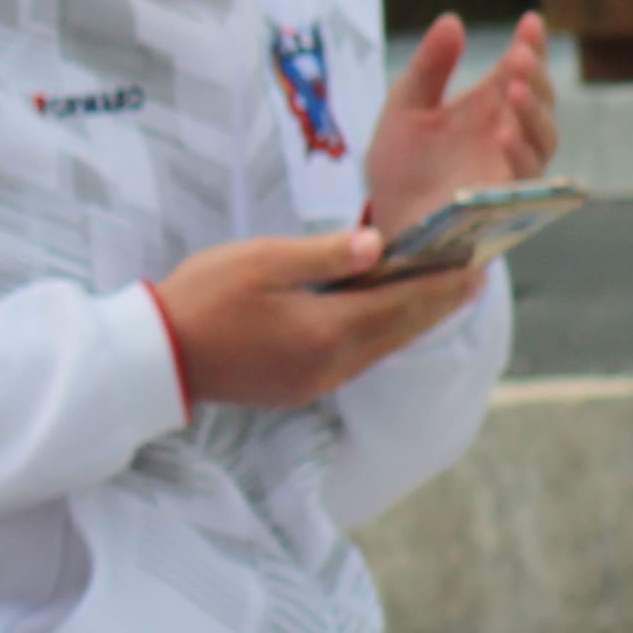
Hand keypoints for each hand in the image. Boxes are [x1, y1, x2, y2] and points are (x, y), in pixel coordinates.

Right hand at [151, 223, 484, 408]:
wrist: (154, 357)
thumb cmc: (201, 298)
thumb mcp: (262, 261)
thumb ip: (325, 255)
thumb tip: (379, 245)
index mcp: (327, 331)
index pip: (402, 303)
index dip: (442, 284)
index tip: (478, 267)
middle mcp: (332, 364)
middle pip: (400, 331)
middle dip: (437, 303)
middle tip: (473, 279)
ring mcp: (315, 381)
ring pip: (380, 347)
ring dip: (410, 320)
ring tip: (438, 296)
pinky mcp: (297, 387)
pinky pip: (356, 358)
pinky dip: (380, 334)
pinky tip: (383, 319)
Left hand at [362, 11, 558, 244]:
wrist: (386, 223)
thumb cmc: (399, 168)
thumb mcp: (404, 108)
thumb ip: (428, 68)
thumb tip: (452, 19)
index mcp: (487, 106)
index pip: (519, 69)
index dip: (531, 45)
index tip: (530, 21)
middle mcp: (507, 132)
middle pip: (539, 98)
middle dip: (535, 75)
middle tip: (519, 56)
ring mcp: (510, 167)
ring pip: (543, 136)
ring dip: (534, 112)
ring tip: (515, 90)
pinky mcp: (507, 200)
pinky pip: (524, 177)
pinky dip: (518, 153)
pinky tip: (502, 134)